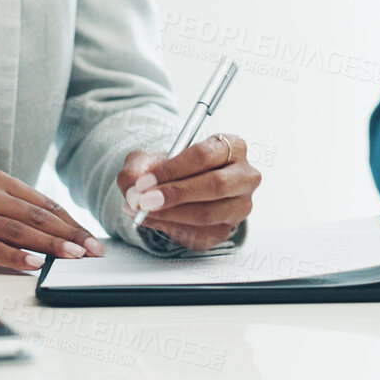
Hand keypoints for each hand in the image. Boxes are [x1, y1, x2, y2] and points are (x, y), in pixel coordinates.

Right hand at [0, 168, 106, 271]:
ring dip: (48, 246)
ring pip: (15, 230)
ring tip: (70, 257)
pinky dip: (15, 257)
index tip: (92, 240)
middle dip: (68, 235)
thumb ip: (26, 222)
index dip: (71, 223)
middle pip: (34, 215)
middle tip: (89, 250)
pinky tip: (33, 265)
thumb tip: (69, 242)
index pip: (44, 203)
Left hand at [117, 133, 260, 250]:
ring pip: (207, 213)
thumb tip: (135, 193)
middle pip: (215, 185)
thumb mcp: (150, 160)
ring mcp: (240, 205)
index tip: (145, 181)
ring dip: (171, 214)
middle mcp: (244, 176)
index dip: (173, 169)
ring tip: (143, 212)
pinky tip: (155, 220)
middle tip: (145, 201)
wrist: (180, 190)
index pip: (204, 155)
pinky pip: (201, 233)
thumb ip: (138, 170)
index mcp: (232, 146)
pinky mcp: (228, 229)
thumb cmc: (172, 170)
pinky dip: (173, 229)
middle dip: (175, 194)